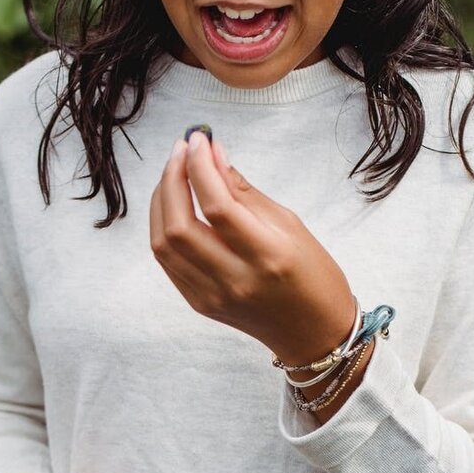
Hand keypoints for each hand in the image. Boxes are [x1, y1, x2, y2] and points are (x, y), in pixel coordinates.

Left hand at [149, 131, 354, 365]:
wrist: (311, 333)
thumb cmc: (311, 274)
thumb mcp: (290, 224)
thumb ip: (245, 192)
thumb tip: (213, 155)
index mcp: (266, 256)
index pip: (217, 206)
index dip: (200, 167)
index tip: (198, 139)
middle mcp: (235, 279)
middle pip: (180, 226)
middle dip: (173, 180)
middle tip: (181, 150)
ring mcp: (212, 296)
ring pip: (165, 245)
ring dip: (162, 202)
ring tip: (174, 173)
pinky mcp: (199, 304)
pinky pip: (168, 262)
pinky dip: (164, 228)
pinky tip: (173, 205)